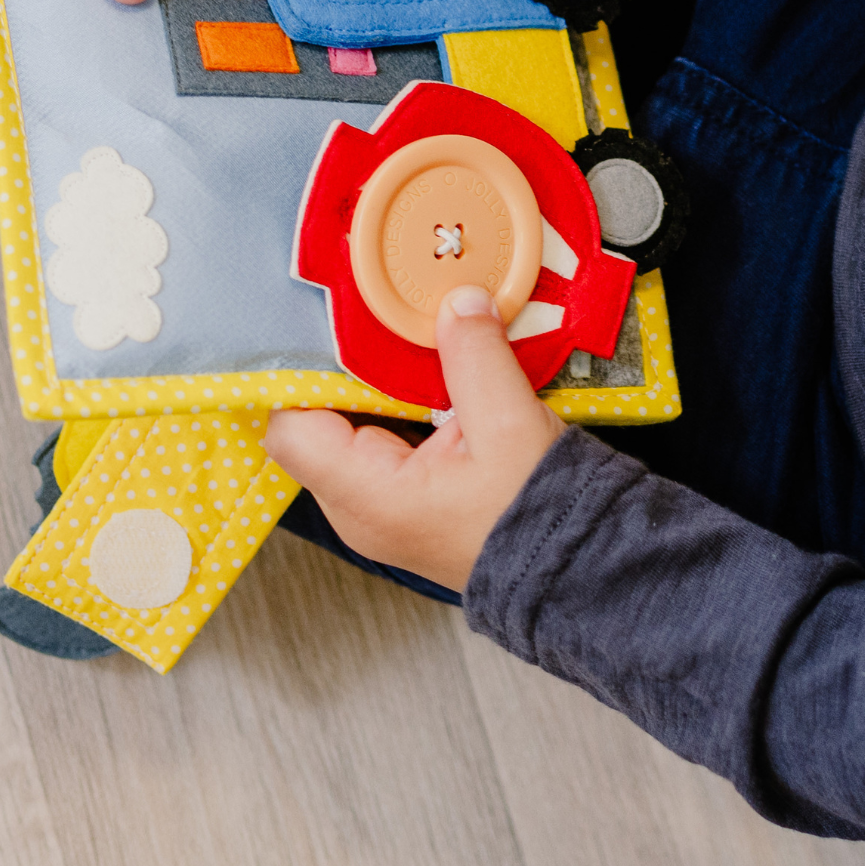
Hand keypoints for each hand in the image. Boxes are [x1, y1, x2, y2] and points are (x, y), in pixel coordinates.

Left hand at [265, 286, 565, 591]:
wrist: (573, 564)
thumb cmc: (536, 515)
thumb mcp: (509, 424)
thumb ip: (475, 355)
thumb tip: (455, 302)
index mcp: (368, 496)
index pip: (290, 430)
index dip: (305, 374)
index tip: (337, 330)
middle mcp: (359, 508)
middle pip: (316, 423)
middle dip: (347, 369)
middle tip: (383, 325)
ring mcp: (378, 507)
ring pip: (347, 428)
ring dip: (375, 385)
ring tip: (411, 347)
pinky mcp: (402, 499)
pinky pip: (377, 440)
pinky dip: (396, 405)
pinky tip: (429, 380)